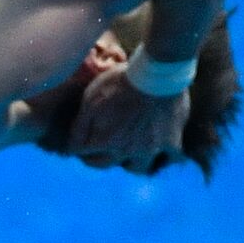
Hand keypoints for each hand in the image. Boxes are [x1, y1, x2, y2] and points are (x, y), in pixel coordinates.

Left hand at [70, 65, 190, 172]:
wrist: (158, 74)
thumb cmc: (120, 83)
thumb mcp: (90, 99)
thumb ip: (80, 126)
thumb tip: (72, 147)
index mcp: (103, 141)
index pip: (81, 153)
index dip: (77, 147)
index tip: (78, 143)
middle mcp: (125, 151)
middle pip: (105, 164)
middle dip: (96, 158)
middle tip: (97, 150)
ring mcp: (150, 149)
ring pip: (137, 168)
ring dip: (129, 162)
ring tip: (128, 152)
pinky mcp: (171, 142)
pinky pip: (169, 159)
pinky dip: (164, 157)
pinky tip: (161, 149)